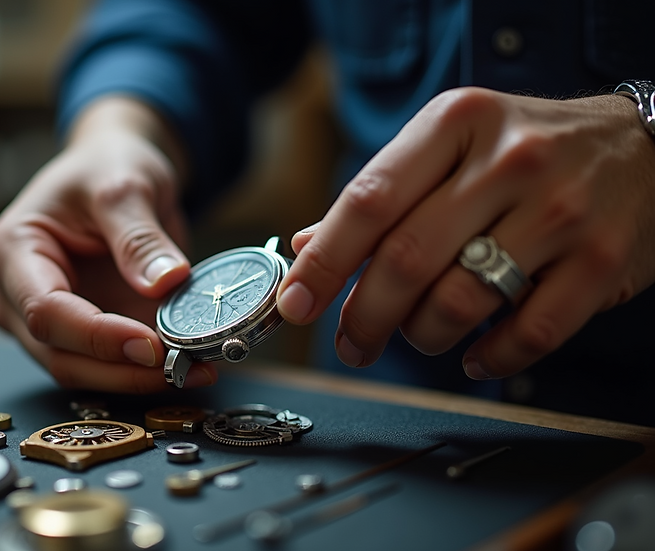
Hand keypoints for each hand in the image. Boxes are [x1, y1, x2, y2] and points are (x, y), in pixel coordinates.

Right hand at [0, 97, 217, 392]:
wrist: (114, 170)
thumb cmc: (106, 166)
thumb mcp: (125, 185)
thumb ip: (139, 236)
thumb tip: (164, 283)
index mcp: (12, 251)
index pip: (46, 311)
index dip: (98, 336)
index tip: (152, 345)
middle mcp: (15, 296)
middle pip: (60, 355)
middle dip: (123, 370)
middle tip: (188, 368)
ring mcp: (43, 323)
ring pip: (82, 373)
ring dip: (138, 379)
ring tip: (198, 369)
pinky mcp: (78, 336)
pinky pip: (105, 367)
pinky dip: (144, 372)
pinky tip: (189, 366)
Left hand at [277, 87, 654, 379]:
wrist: (643, 146)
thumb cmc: (525, 148)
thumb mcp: (450, 144)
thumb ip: (382, 193)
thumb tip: (307, 245)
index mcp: (456, 122)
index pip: (369, 200)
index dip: (324, 262)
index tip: (295, 303)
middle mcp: (509, 161)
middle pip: (407, 259)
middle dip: (364, 317)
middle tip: (351, 343)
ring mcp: (560, 211)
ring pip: (459, 301)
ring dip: (421, 336)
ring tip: (417, 334)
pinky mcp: (602, 263)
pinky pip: (528, 335)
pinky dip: (488, 358)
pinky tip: (472, 355)